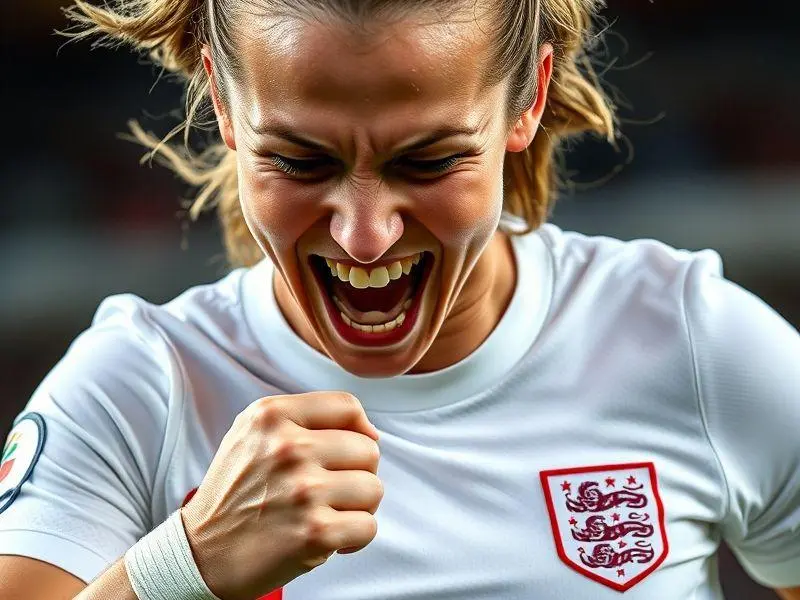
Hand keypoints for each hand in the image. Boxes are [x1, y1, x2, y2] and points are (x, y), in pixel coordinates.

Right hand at [180, 392, 382, 599]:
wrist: (202, 553)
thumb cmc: (236, 492)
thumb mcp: (252, 432)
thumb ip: (305, 418)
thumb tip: (370, 433)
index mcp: (271, 416)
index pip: (346, 405)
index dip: (360, 428)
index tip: (351, 449)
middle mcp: (287, 448)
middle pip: (368, 450)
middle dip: (356, 473)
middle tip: (328, 490)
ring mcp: (303, 491)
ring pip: (373, 489)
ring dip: (356, 507)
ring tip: (326, 513)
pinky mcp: (315, 533)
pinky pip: (367, 526)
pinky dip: (353, 537)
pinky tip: (326, 538)